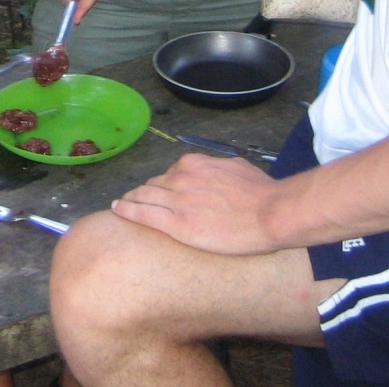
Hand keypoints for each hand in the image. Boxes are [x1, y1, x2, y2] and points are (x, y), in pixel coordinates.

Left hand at [110, 152, 280, 255]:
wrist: (271, 213)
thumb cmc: (262, 193)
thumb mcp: (239, 168)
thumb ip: (219, 168)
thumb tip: (217, 172)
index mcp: (194, 164)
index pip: (169, 173)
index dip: (162, 184)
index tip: (158, 192)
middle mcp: (181, 178)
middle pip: (153, 185)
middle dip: (144, 193)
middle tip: (136, 200)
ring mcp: (177, 201)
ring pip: (144, 197)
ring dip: (130, 200)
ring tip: (121, 205)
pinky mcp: (177, 224)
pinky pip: (143, 214)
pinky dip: (127, 210)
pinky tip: (117, 210)